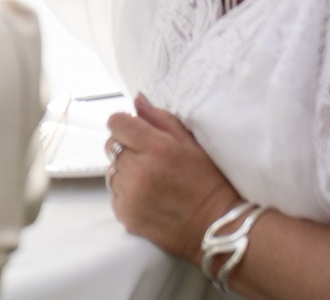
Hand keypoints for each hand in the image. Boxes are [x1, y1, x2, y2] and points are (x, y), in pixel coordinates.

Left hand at [106, 96, 243, 260]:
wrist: (217, 229)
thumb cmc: (209, 183)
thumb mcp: (192, 144)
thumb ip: (161, 119)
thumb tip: (137, 100)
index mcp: (156, 148)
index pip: (117, 123)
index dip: (126, 125)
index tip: (136, 133)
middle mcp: (138, 171)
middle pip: (111, 146)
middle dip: (126, 148)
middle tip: (149, 159)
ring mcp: (130, 195)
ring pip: (111, 171)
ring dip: (125, 172)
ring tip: (151, 181)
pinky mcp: (126, 215)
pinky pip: (115, 195)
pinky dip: (126, 194)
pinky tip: (149, 198)